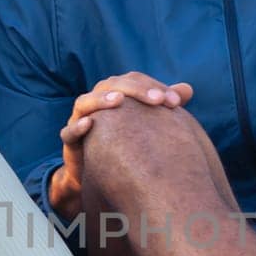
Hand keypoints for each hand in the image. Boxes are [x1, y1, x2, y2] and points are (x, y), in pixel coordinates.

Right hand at [48, 71, 193, 217]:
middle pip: (112, 85)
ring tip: (120, 100)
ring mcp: (80, 119)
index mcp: (114, 93)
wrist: (95, 173)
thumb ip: (161, 105)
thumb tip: (188, 89)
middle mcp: (96, 102)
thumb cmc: (123, 143)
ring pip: (86, 102)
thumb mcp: (144, 124)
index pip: (135, 81)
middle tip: (158, 100)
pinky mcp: (69, 141)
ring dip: (101, 99)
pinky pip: (68, 132)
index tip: (177, 101)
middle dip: (136, 90)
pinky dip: (78, 126)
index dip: (155, 86)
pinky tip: (90, 124)